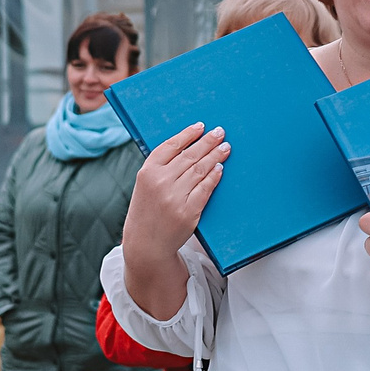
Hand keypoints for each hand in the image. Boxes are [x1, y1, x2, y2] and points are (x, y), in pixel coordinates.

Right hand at [121, 123, 228, 269]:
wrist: (146, 244)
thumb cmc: (147, 211)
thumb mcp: (144, 185)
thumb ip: (161, 167)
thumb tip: (187, 146)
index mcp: (147, 172)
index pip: (171, 146)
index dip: (188, 134)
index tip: (201, 126)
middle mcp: (160, 182)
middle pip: (189, 155)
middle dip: (207, 142)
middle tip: (220, 132)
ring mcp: (174, 197)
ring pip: (200, 169)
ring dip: (215, 156)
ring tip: (225, 148)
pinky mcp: (188, 211)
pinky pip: (206, 189)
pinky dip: (214, 177)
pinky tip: (220, 168)